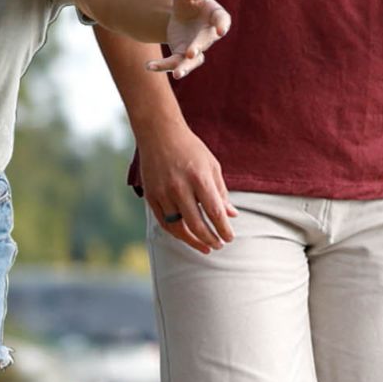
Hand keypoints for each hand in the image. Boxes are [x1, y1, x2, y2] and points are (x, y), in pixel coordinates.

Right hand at [140, 123, 236, 253]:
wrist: (159, 133)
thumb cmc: (190, 149)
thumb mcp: (211, 166)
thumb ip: (221, 192)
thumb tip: (231, 215)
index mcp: (199, 178)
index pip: (214, 212)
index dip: (223, 229)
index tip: (229, 238)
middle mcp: (179, 187)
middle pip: (196, 224)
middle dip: (210, 239)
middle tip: (219, 245)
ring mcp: (163, 193)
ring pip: (178, 227)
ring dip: (193, 241)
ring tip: (205, 247)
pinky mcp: (151, 196)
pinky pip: (164, 222)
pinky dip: (176, 233)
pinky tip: (187, 237)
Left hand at [147, 0, 230, 78]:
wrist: (181, 14)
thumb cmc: (189, 0)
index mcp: (215, 15)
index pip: (222, 20)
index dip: (222, 25)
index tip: (221, 30)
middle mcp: (208, 35)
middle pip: (204, 43)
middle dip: (198, 48)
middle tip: (191, 54)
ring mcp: (196, 48)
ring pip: (192, 61)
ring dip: (184, 68)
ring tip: (176, 75)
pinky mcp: (182, 55)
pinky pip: (173, 63)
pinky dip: (162, 66)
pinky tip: (148, 65)